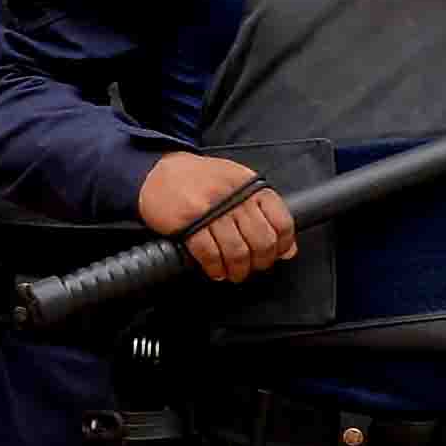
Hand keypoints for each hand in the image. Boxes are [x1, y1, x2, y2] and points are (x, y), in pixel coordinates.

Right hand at [138, 151, 299, 284]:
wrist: (158, 173)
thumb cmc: (198, 180)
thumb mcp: (236, 185)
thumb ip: (262, 211)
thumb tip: (287, 248)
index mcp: (249, 186)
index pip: (281, 220)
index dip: (282, 244)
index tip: (276, 254)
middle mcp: (233, 196)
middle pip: (261, 240)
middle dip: (261, 261)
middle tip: (254, 267)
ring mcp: (211, 209)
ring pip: (237, 250)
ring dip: (238, 269)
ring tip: (235, 273)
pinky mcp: (188, 223)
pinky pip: (210, 253)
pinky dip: (215, 267)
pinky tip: (215, 270)